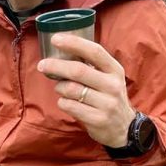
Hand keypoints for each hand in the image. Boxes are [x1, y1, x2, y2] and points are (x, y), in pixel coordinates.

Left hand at [36, 34, 134, 148]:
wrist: (123, 127)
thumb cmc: (108, 97)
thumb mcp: (107, 77)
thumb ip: (90, 64)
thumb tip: (62, 48)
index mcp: (114, 70)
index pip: (95, 51)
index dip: (74, 43)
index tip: (56, 38)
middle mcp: (112, 85)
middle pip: (78, 70)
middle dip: (56, 66)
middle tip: (42, 65)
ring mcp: (107, 103)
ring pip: (71, 89)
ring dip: (59, 87)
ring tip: (61, 88)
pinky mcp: (98, 119)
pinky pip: (69, 106)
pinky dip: (63, 102)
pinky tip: (66, 102)